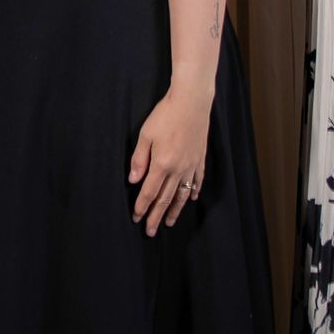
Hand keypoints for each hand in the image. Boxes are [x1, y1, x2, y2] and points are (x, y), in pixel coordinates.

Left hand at [129, 88, 209, 236]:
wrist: (192, 102)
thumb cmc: (166, 115)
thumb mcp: (146, 135)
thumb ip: (139, 159)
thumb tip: (133, 180)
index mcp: (162, 164)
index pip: (149, 192)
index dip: (142, 207)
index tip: (137, 218)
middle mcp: (178, 169)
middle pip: (165, 199)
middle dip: (156, 216)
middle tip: (150, 231)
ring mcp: (191, 165)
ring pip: (181, 194)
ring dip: (174, 210)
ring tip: (168, 222)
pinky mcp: (200, 159)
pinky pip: (197, 181)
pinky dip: (192, 192)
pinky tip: (190, 199)